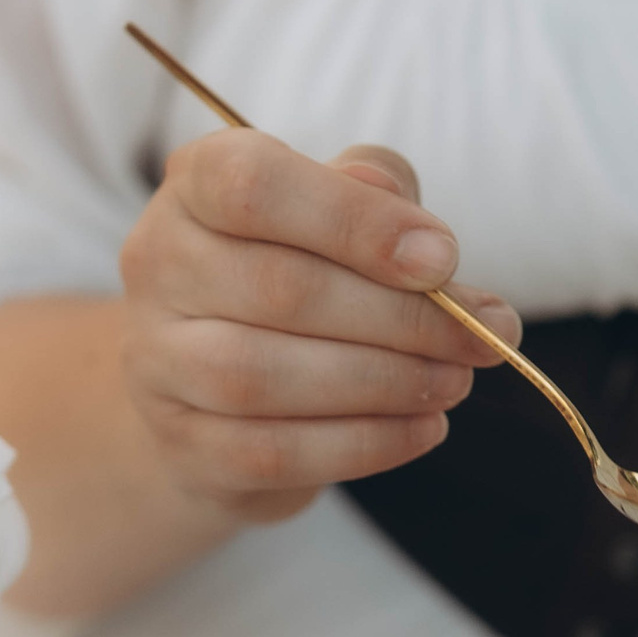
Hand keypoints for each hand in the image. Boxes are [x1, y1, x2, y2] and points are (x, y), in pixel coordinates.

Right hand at [118, 131, 521, 523]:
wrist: (215, 392)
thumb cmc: (294, 279)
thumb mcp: (334, 215)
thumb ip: (377, 197)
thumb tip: (427, 244)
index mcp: (194, 184)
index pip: (254, 184)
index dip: (355, 222)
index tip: (444, 258)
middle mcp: (158, 265)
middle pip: (280, 290)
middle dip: (400, 319)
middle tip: (479, 339)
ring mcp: (159, 361)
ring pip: (267, 377)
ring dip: (383, 383)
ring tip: (454, 383)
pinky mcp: (185, 445)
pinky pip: (276, 452)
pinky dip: (364, 445)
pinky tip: (423, 429)